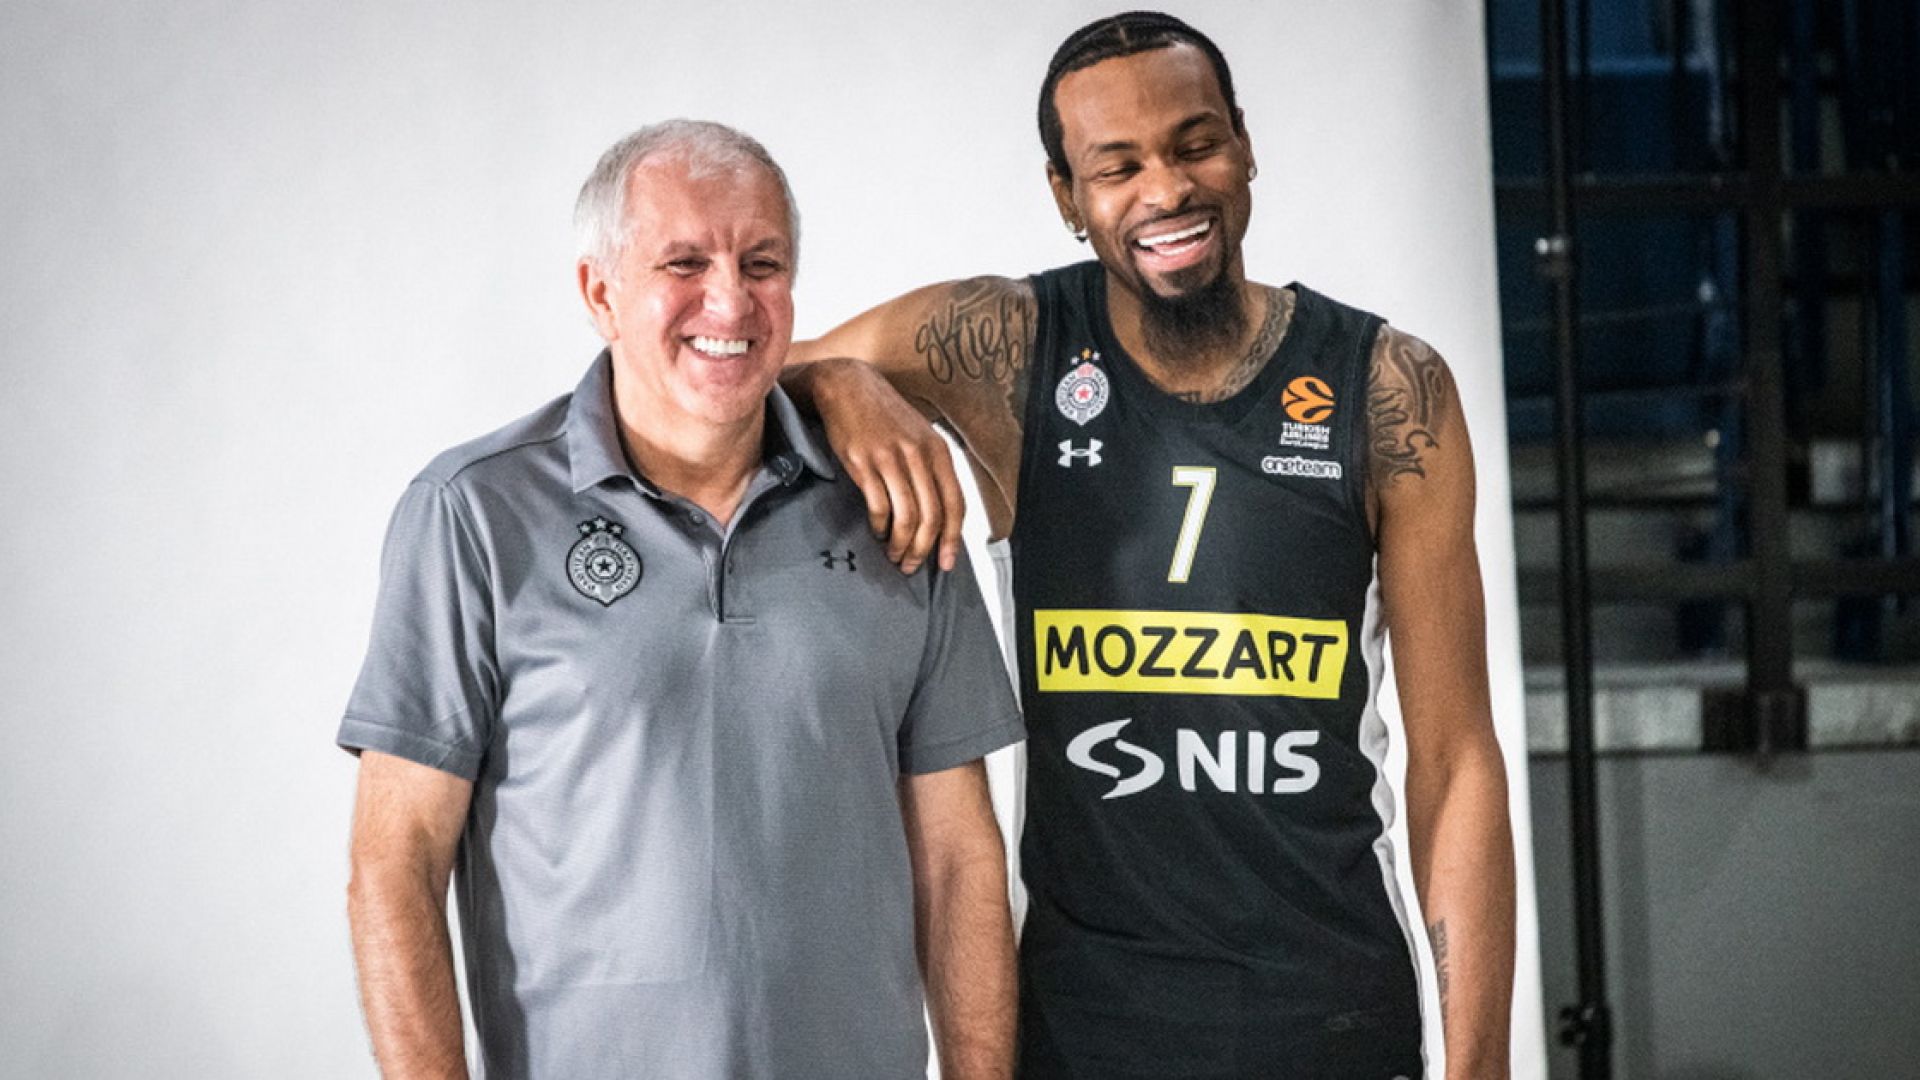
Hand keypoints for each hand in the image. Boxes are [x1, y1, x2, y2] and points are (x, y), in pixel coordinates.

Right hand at [810, 357, 966, 573]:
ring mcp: (891, 459)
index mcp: (938, 451)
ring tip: (894, 555)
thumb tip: (940, 515)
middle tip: (911, 566)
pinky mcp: (863, 463)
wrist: (848, 387)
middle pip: (931, 517)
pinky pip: (878, 506)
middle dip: (923, 549)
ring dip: (901, 544)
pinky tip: (877, 532)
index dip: (952, 539)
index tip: (946, 563)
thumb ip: (932, 469)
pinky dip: (880, 527)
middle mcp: (918, 455)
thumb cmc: (885, 416)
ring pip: (907, 516)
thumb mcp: (919, 435)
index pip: (955, 505)